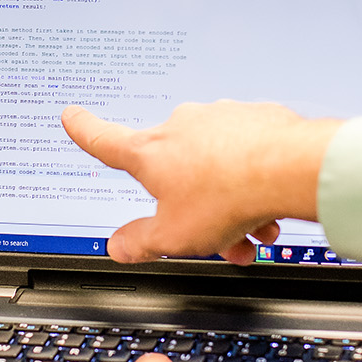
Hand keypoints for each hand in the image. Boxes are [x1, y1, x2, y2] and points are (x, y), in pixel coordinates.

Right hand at [61, 101, 341, 263]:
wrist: (289, 168)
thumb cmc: (228, 195)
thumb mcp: (173, 236)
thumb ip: (141, 242)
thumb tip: (118, 246)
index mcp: (151, 152)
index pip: (104, 140)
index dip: (83, 130)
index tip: (72, 116)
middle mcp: (182, 126)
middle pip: (175, 173)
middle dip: (192, 207)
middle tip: (211, 238)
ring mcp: (221, 119)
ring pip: (216, 168)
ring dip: (229, 203)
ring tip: (251, 234)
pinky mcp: (256, 119)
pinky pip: (247, 156)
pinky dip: (254, 184)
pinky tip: (270, 210)